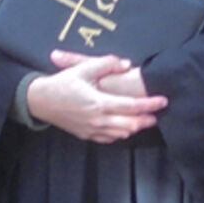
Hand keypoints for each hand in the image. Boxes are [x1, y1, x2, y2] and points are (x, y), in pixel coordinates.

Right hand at [28, 52, 166, 142]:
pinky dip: (121, 134)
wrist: (40, 101)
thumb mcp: (83, 68)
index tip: (163, 100)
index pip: (132, 106)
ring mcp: (92, 130)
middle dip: (147, 120)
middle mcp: (98, 120)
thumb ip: (107, 63)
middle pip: (131, 124)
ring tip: (145, 120)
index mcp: (99, 103)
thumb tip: (126, 63)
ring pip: (121, 134)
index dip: (150, 104)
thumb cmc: (62, 83)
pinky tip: (125, 127)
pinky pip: (109, 139)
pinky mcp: (86, 135)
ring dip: (136, 128)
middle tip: (158, 114)